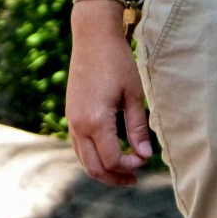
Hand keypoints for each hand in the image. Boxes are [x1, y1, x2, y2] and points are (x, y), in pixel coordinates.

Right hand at [65, 4, 152, 186]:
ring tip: (123, 172)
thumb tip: (145, 156)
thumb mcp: (134, 94)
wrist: (92, 38)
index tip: (144, 159)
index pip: (112, 160)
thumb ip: (138, 128)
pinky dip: (93, 159)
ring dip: (103, 171)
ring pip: (84, 161)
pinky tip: (109, 156)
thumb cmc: (117, 62)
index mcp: (96, 121)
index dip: (130, 166)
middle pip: (94, 168)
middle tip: (134, 179)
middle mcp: (79, 126)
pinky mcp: (70, 118)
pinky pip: (79, 149)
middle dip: (115, 178)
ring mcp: (72, 122)